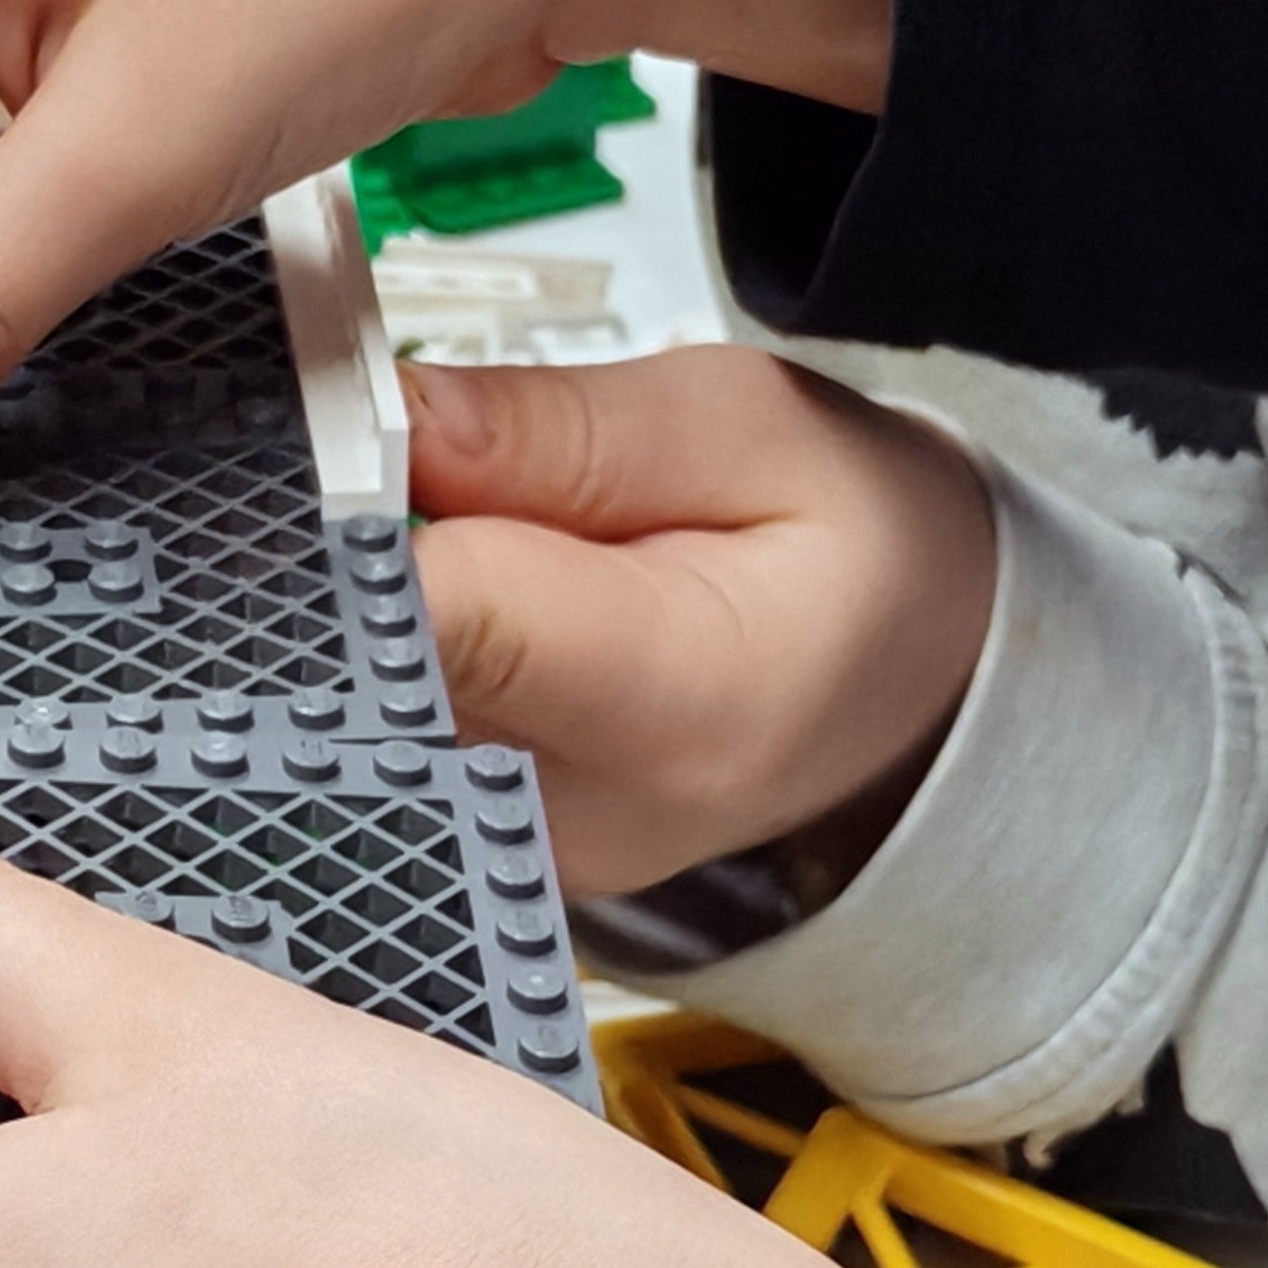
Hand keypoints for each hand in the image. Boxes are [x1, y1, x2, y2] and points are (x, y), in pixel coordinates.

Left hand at [409, 350, 994, 898]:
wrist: (913, 679)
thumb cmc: (851, 545)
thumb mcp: (746, 427)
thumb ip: (563, 428)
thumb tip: (396, 414)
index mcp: (677, 705)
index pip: (439, 625)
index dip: (367, 518)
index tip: (362, 442)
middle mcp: (585, 814)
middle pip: (368, 676)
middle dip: (354, 560)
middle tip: (420, 472)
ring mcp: (527, 852)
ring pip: (359, 713)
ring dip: (373, 613)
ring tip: (478, 545)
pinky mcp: (488, 852)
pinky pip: (384, 744)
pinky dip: (396, 661)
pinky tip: (467, 610)